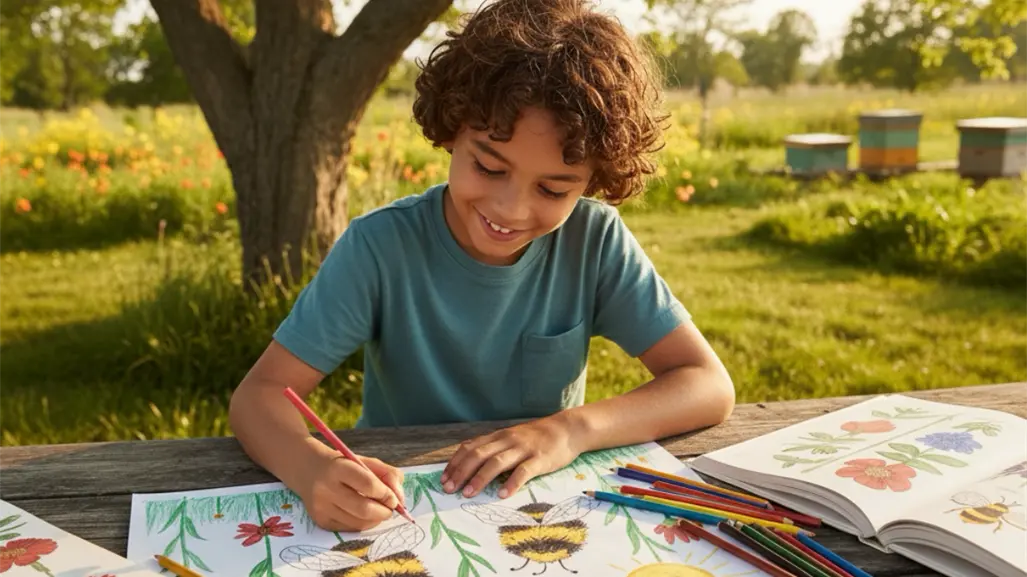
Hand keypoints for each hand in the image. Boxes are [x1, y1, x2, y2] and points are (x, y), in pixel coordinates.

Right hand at [296, 449, 405, 531]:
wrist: (307, 469)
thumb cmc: (343, 465)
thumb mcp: (365, 461)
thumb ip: (388, 474)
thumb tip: (400, 499)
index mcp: (339, 468)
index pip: (369, 485)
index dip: (386, 494)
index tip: (394, 497)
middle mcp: (326, 488)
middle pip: (364, 509)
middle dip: (384, 512)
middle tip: (391, 509)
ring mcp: (321, 507)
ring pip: (358, 523)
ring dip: (376, 520)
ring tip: (379, 510)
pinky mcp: (320, 521)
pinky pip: (349, 528)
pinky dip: (363, 524)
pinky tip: (364, 515)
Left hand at [441, 415, 582, 499]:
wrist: (567, 429)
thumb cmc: (537, 438)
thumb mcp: (512, 438)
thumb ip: (495, 448)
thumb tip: (471, 465)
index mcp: (499, 436)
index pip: (471, 447)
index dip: (455, 463)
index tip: (443, 479)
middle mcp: (507, 440)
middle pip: (479, 455)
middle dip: (461, 472)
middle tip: (449, 489)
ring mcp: (523, 449)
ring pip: (497, 462)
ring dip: (480, 478)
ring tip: (468, 494)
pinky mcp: (540, 459)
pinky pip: (523, 471)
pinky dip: (511, 483)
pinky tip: (502, 494)